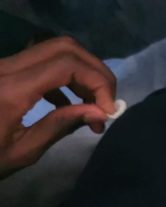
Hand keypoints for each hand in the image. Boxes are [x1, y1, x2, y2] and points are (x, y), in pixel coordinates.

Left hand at [0, 37, 116, 178]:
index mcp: (12, 89)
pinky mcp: (6, 71)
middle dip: (95, 72)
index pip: (66, 64)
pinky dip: (66, 78)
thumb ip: (60, 125)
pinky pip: (43, 61)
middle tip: (107, 104)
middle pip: (64, 48)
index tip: (108, 112)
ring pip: (55, 50)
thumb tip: (99, 112)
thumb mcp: (23, 151)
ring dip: (83, 73)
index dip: (97, 82)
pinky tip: (71, 105)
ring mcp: (5, 66)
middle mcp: (7, 68)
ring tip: (92, 106)